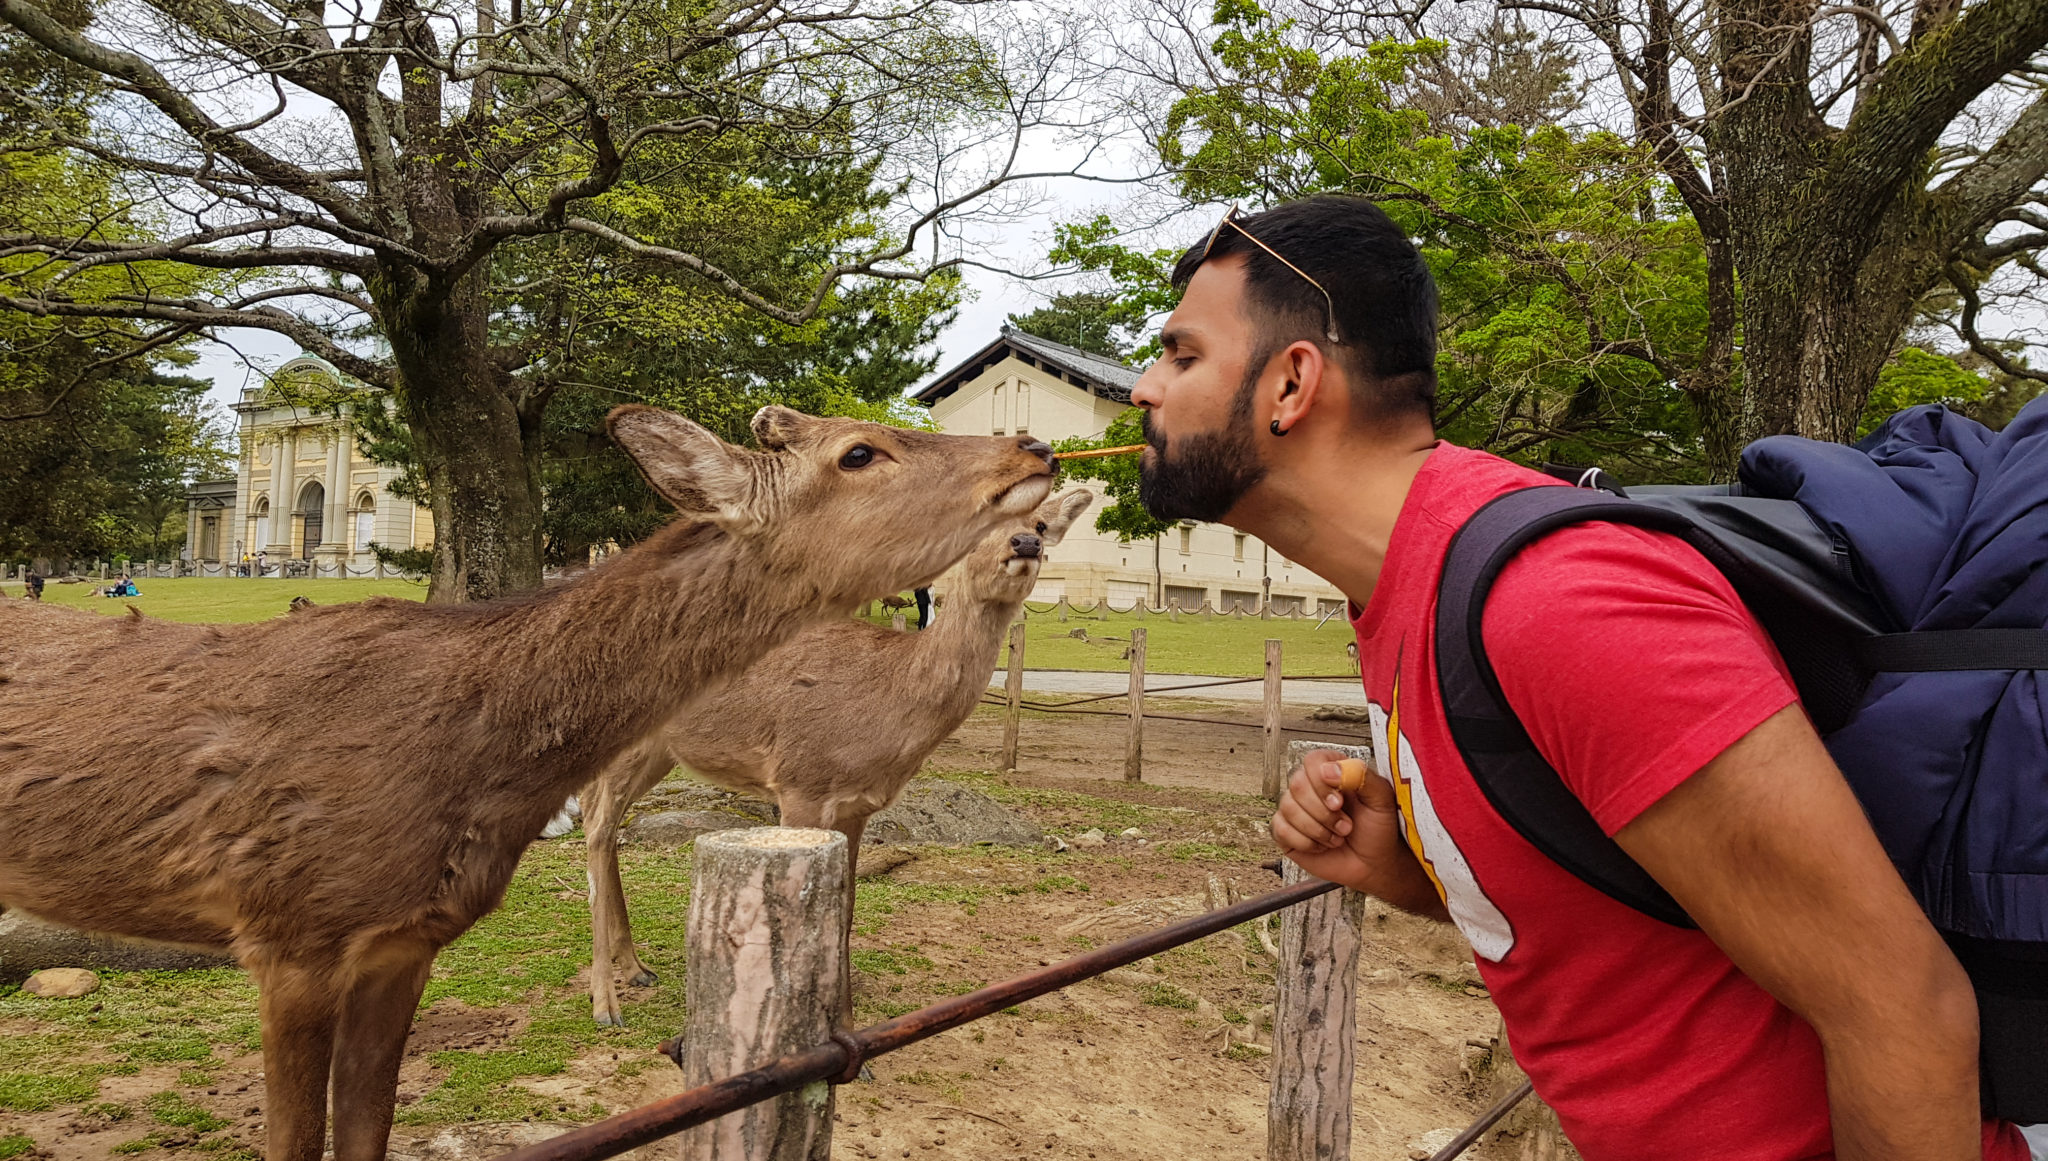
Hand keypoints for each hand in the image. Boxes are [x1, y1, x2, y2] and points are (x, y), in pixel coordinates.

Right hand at [1270, 750, 1447, 919]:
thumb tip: (1328, 769)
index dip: (1322, 783)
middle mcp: (1310, 786)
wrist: (1374, 863)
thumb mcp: (1381, 798)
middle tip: (1346, 826)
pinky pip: (1281, 830)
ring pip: (1289, 809)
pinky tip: (1321, 846)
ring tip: (1338, 837)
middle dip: (1324, 813)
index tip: (1339, 802)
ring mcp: (1295, 808)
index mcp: (1332, 771)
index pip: (1312, 761)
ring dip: (1318, 830)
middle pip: (1297, 785)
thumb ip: (1360, 776)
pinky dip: (1306, 843)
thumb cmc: (1378, 828)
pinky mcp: (1286, 831)